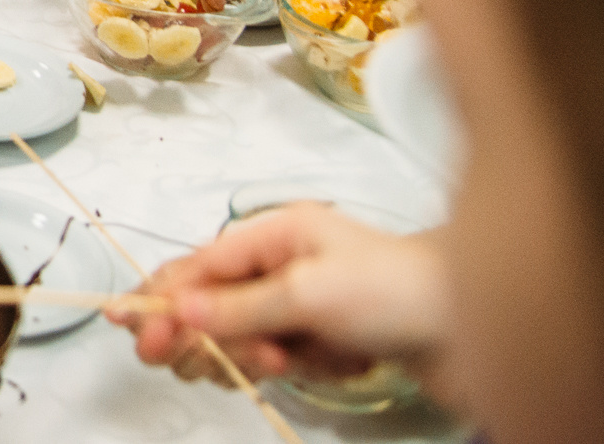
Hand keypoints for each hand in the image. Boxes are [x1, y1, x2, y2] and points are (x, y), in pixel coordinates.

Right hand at [112, 205, 448, 391]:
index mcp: (272, 235)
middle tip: (208, 363)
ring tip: (288, 360)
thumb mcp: (309, 292)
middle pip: (205, 308)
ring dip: (251, 357)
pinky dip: (289, 368)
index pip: (194, 268)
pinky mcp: (318, 342)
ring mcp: (297, 307)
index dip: (156, 299)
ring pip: (235, 340)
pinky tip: (321, 364)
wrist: (477, 328)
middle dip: (207, 337)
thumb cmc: (395, 290)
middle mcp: (277, 267)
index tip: (126, 330)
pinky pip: (274, 361)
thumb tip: (176, 314)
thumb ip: (239, 306)